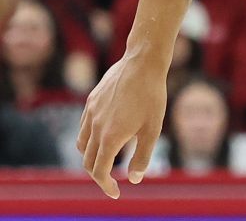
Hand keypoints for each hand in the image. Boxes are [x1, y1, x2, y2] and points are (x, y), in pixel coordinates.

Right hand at [75, 53, 167, 197]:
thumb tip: (134, 179)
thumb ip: (143, 155)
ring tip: (106, 160)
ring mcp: (90, 114)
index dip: (106, 186)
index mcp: (110, 137)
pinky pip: (83, 127)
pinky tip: (103, 136)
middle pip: (87, 161)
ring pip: (81, 144)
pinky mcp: (91, 102)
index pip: (99, 171)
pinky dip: (89, 139)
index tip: (116, 193)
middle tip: (111, 181)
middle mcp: (95, 127)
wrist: (142, 63)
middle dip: (98, 175)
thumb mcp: (153, 129)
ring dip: (91, 157)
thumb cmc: (153, 96)